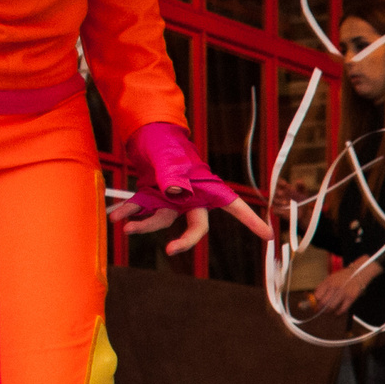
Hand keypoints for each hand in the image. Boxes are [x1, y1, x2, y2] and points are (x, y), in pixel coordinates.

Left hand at [113, 122, 274, 257]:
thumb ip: (173, 174)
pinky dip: (129, 213)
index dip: (251, 222)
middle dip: (184, 241)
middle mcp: (192, 199)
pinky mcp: (153, 197)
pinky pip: (143, 210)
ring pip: (162, 220)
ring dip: (143, 225)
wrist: (146, 134)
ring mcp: (172, 200)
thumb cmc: (165, 143)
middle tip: (170, 250)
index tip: (268, 237)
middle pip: (196, 226)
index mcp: (205, 188)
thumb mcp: (168, 156)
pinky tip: (116, 215)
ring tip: (125, 224)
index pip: (234, 206)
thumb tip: (176, 192)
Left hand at [307, 262, 377, 317]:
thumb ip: (322, 287)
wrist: (358, 273)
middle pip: (323, 303)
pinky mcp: (351, 298)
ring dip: (328, 312)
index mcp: (328, 282)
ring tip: (328, 312)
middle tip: (320, 311)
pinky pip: (342, 309)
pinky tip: (336, 313)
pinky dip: (338, 313)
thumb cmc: (343, 277)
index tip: (315, 305)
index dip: (315, 302)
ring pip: (332, 307)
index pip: (317, 295)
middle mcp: (335, 287)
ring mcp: (343, 292)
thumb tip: (314, 297)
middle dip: (320, 309)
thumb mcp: (331, 278)